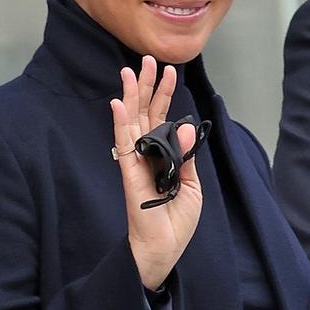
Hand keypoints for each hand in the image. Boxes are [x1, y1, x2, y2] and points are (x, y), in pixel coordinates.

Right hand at [110, 55, 202, 290]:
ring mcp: (136, 163)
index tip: (170, 71)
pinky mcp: (130, 175)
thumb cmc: (175, 222)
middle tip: (147, 59)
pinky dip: (121, 124)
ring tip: (130, 70)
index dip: (165, 95)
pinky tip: (118, 104)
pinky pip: (124, 146)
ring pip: (132, 122)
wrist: (164, 250)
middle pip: (145, 113)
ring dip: (131, 96)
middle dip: (146, 86)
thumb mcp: (191, 185)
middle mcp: (147, 155)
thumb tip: (184, 125)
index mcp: (163, 156)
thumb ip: (186, 155)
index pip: (162, 118)